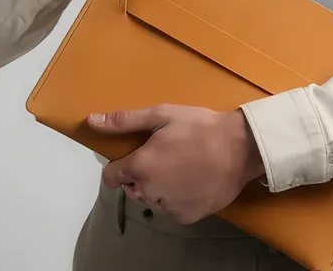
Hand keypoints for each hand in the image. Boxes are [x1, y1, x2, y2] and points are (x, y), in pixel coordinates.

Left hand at [88, 104, 265, 224]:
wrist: (240, 148)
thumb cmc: (199, 127)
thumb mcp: (161, 115)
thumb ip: (125, 121)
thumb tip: (91, 121)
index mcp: (140, 167)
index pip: (111, 176)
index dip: (119, 165)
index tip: (134, 156)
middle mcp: (150, 191)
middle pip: (132, 188)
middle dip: (141, 175)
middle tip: (165, 157)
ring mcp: (168, 207)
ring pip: (152, 200)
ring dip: (159, 188)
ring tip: (181, 168)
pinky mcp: (187, 217)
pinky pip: (171, 209)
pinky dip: (177, 199)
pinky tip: (192, 182)